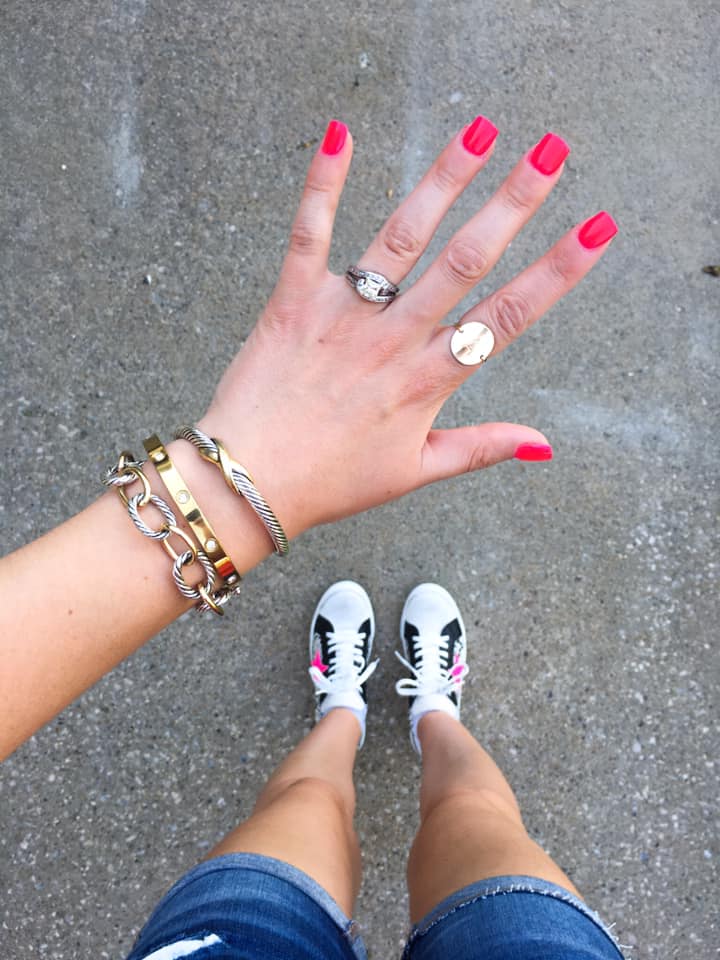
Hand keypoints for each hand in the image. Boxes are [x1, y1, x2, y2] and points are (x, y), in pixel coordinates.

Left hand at [200, 118, 616, 536]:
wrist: (248, 482)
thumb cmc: (331, 481)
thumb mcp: (415, 472)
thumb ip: (481, 448)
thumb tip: (545, 444)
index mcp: (427, 380)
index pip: (507, 317)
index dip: (557, 272)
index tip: (595, 230)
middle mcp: (392, 340)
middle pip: (465, 261)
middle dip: (513, 203)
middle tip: (550, 153)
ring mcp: (342, 316)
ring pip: (402, 237)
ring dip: (444, 180)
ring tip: (480, 131)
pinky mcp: (292, 301)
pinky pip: (309, 233)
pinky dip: (323, 184)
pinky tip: (340, 134)